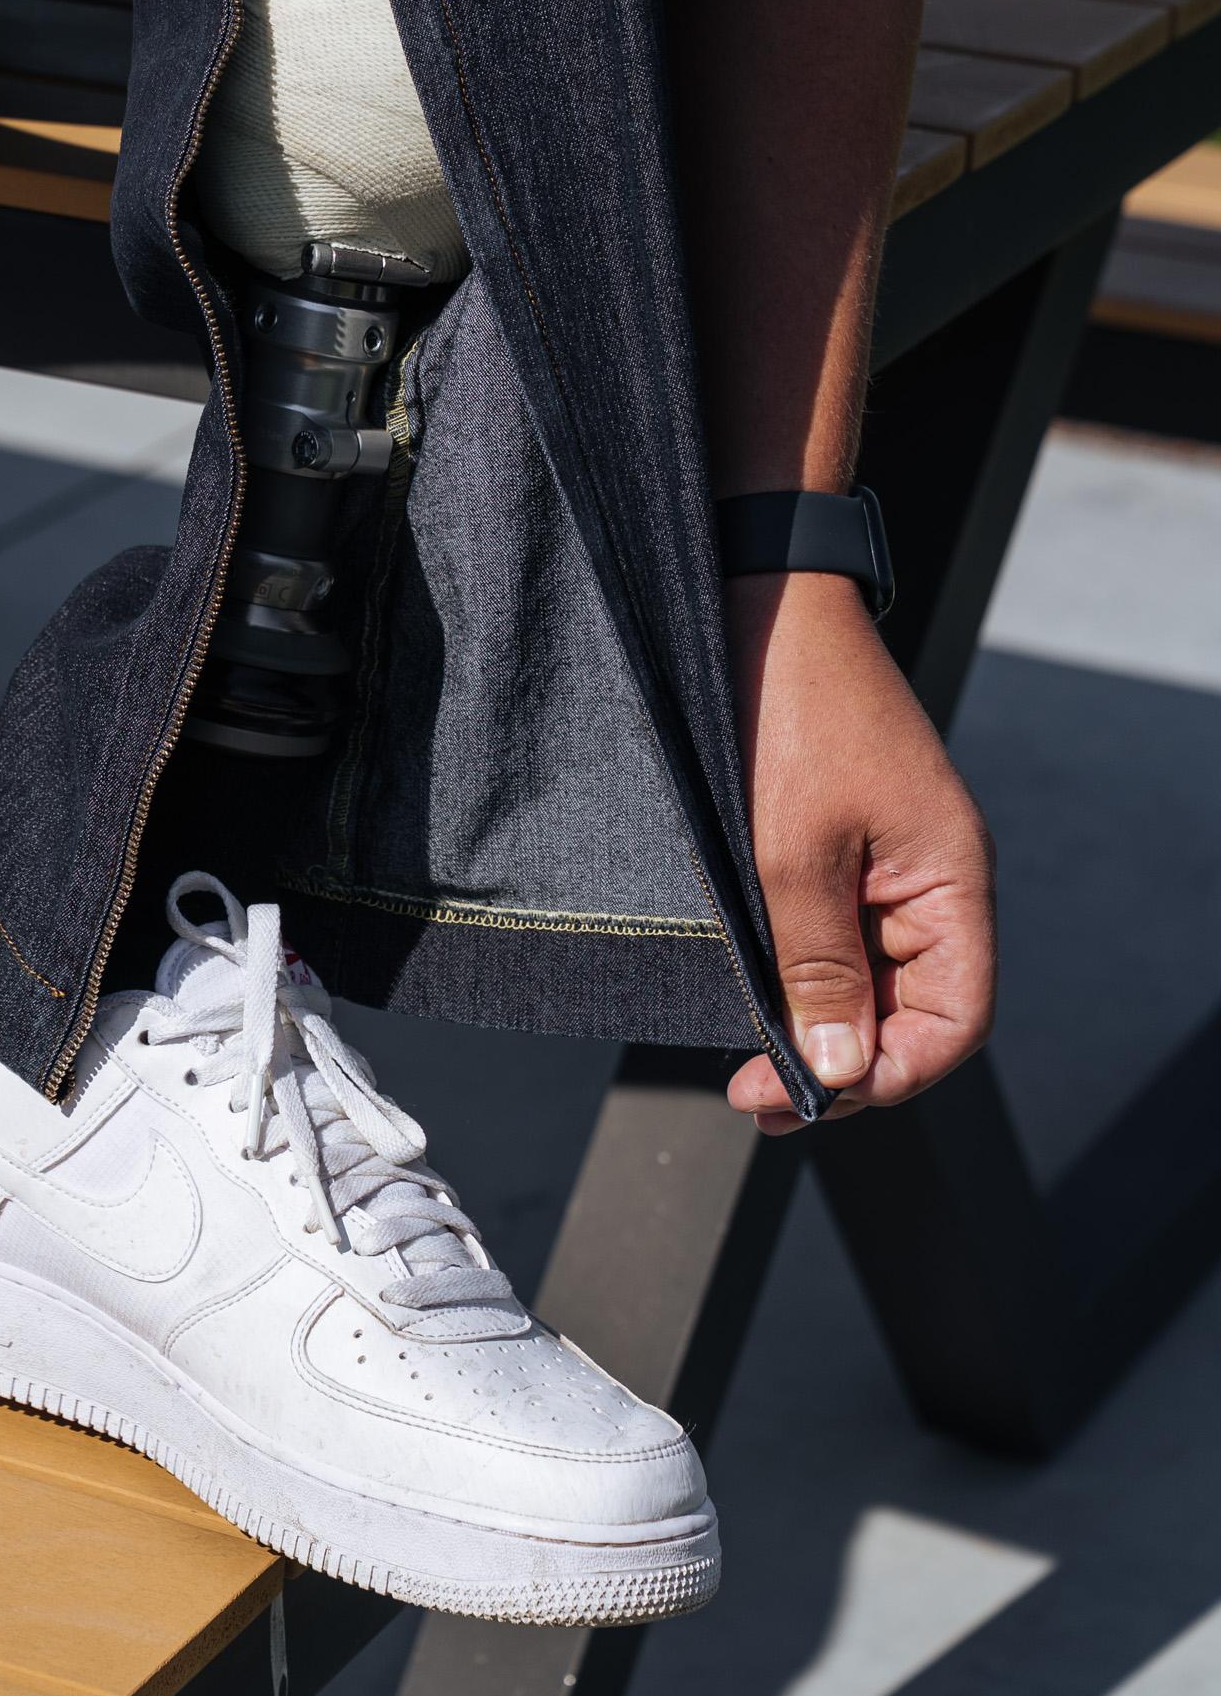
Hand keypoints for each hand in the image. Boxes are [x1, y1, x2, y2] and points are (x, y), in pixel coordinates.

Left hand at [722, 573, 994, 1135]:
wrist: (757, 598)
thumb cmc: (785, 709)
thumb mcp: (791, 853)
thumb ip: (818, 963)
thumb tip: (840, 1066)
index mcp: (950, 878)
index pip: (954, 1018)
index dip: (889, 1073)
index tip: (806, 1098)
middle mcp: (932, 877)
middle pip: (911, 1010)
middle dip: (840, 1062)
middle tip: (752, 1095)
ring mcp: (886, 861)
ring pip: (866, 977)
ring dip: (813, 1023)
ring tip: (742, 1061)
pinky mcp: (839, 842)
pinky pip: (834, 932)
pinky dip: (796, 972)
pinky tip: (747, 996)